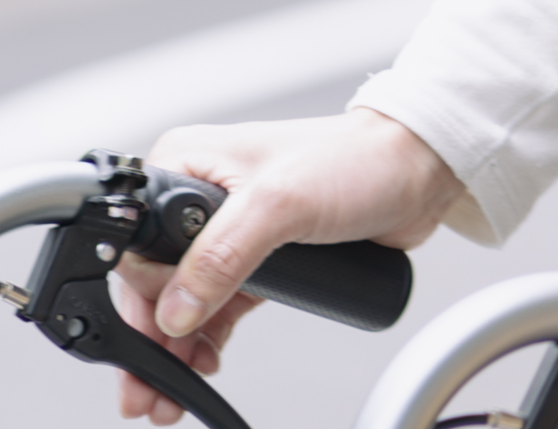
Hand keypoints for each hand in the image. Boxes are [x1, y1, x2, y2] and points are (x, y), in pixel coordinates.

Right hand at [105, 108, 465, 423]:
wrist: (417, 170)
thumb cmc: (355, 159)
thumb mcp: (280, 203)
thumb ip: (221, 255)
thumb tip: (175, 310)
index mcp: (187, 163)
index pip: (140, 243)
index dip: (143, 298)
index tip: (149, 341)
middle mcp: (201, 196)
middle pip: (156, 281)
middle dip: (150, 339)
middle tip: (148, 390)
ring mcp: (229, 230)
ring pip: (183, 302)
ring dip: (172, 351)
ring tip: (165, 398)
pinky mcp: (259, 258)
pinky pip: (217, 308)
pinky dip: (204, 341)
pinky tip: (202, 368)